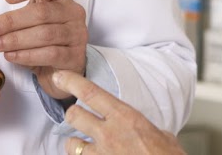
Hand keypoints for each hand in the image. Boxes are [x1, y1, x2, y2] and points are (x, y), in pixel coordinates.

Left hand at [0, 0, 87, 98]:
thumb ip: (17, 18)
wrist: (63, 68)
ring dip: (15, 40)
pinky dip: (27, 55)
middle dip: (11, 21)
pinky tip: (11, 56)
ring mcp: (77, 34)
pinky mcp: (76, 56)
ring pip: (45, 34)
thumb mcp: (33, 22)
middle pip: (42, 12)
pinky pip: (50, 54)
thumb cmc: (44, 40)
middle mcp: (73, 12)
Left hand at [53, 70, 184, 154]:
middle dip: (72, 114)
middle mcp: (109, 134)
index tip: (60, 75)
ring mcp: (101, 154)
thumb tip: (149, 131)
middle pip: (73, 115)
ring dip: (74, 142)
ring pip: (70, 143)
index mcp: (125, 117)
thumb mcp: (161, 135)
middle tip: (76, 116)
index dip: (71, 81)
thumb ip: (145, 128)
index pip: (91, 93)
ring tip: (82, 144)